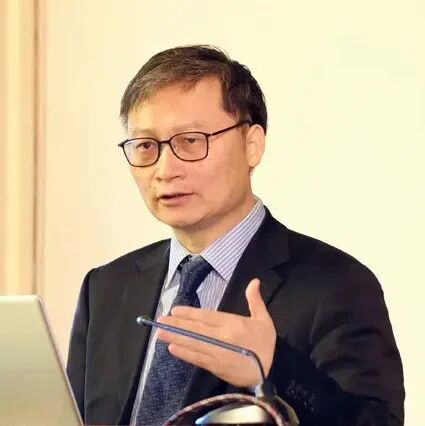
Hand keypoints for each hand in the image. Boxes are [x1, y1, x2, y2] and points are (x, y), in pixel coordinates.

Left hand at [156, 278, 276, 387]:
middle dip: (177, 324)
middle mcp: (223, 337)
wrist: (272, 372)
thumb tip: (254, 281)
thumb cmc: (265, 344)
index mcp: (233, 323)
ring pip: (194, 343)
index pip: (207, 316)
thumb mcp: (264, 319)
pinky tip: (173, 348)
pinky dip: (185, 354)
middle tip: (160, 321)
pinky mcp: (216, 367)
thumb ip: (255, 300)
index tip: (175, 310)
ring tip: (159, 333)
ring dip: (175, 338)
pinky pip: (198, 359)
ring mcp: (218, 353)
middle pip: (196, 329)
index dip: (190, 313)